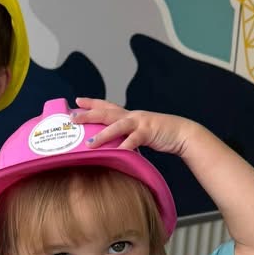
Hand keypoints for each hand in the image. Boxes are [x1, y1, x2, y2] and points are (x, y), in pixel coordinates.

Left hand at [72, 97, 195, 156]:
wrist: (180, 133)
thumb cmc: (158, 134)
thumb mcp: (138, 133)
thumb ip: (125, 136)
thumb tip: (110, 147)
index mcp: (128, 115)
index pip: (106, 106)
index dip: (92, 103)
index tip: (77, 101)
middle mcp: (131, 115)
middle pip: (106, 112)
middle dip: (88, 114)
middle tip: (72, 117)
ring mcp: (139, 122)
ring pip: (117, 126)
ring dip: (102, 135)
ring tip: (88, 143)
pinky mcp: (148, 132)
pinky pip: (133, 141)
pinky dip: (124, 147)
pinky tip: (116, 153)